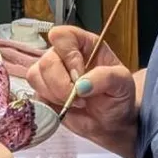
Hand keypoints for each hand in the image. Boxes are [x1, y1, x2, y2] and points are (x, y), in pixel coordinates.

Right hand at [27, 26, 137, 156]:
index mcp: (83, 44)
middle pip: (46, 61)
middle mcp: (63, 55)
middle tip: (81, 98)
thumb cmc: (117, 96)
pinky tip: (66, 108)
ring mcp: (51, 73)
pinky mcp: (43, 91)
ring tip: (75, 103)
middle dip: (62, 85)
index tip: (80, 76)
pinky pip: (35, 94)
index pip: (62, 36)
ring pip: (35, 76)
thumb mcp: (122, 83)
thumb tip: (81, 85)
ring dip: (55, 95)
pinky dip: (49, 104)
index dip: (68, 56)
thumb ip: (105, 78)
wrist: (110, 121)